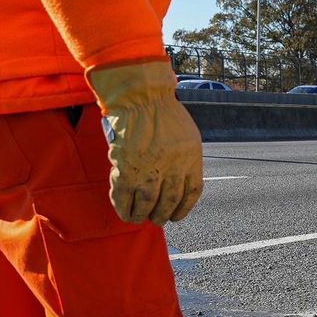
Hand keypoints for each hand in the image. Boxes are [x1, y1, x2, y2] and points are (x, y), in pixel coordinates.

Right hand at [87, 60, 203, 224]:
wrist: (140, 97)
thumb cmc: (163, 112)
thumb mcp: (187, 135)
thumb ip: (186, 158)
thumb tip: (180, 181)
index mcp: (191, 159)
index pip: (192, 193)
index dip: (183, 209)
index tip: (176, 216)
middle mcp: (174, 168)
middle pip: (170, 202)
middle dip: (162, 215)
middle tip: (156, 219)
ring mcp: (150, 170)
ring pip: (148, 204)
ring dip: (143, 215)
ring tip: (139, 219)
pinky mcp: (127, 170)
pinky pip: (124, 197)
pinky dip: (124, 208)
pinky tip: (124, 213)